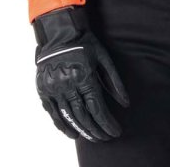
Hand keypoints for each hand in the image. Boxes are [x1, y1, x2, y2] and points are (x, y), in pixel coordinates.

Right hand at [33, 5, 129, 141]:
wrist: (59, 31)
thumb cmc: (85, 42)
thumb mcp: (103, 58)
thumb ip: (114, 81)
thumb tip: (125, 103)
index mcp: (84, 77)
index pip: (98, 109)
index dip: (107, 123)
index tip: (115, 132)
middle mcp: (68, 85)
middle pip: (84, 116)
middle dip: (97, 130)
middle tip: (105, 137)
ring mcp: (54, 88)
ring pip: (69, 117)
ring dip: (82, 130)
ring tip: (93, 137)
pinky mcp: (44, 89)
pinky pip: (53, 113)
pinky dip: (63, 125)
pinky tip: (72, 133)